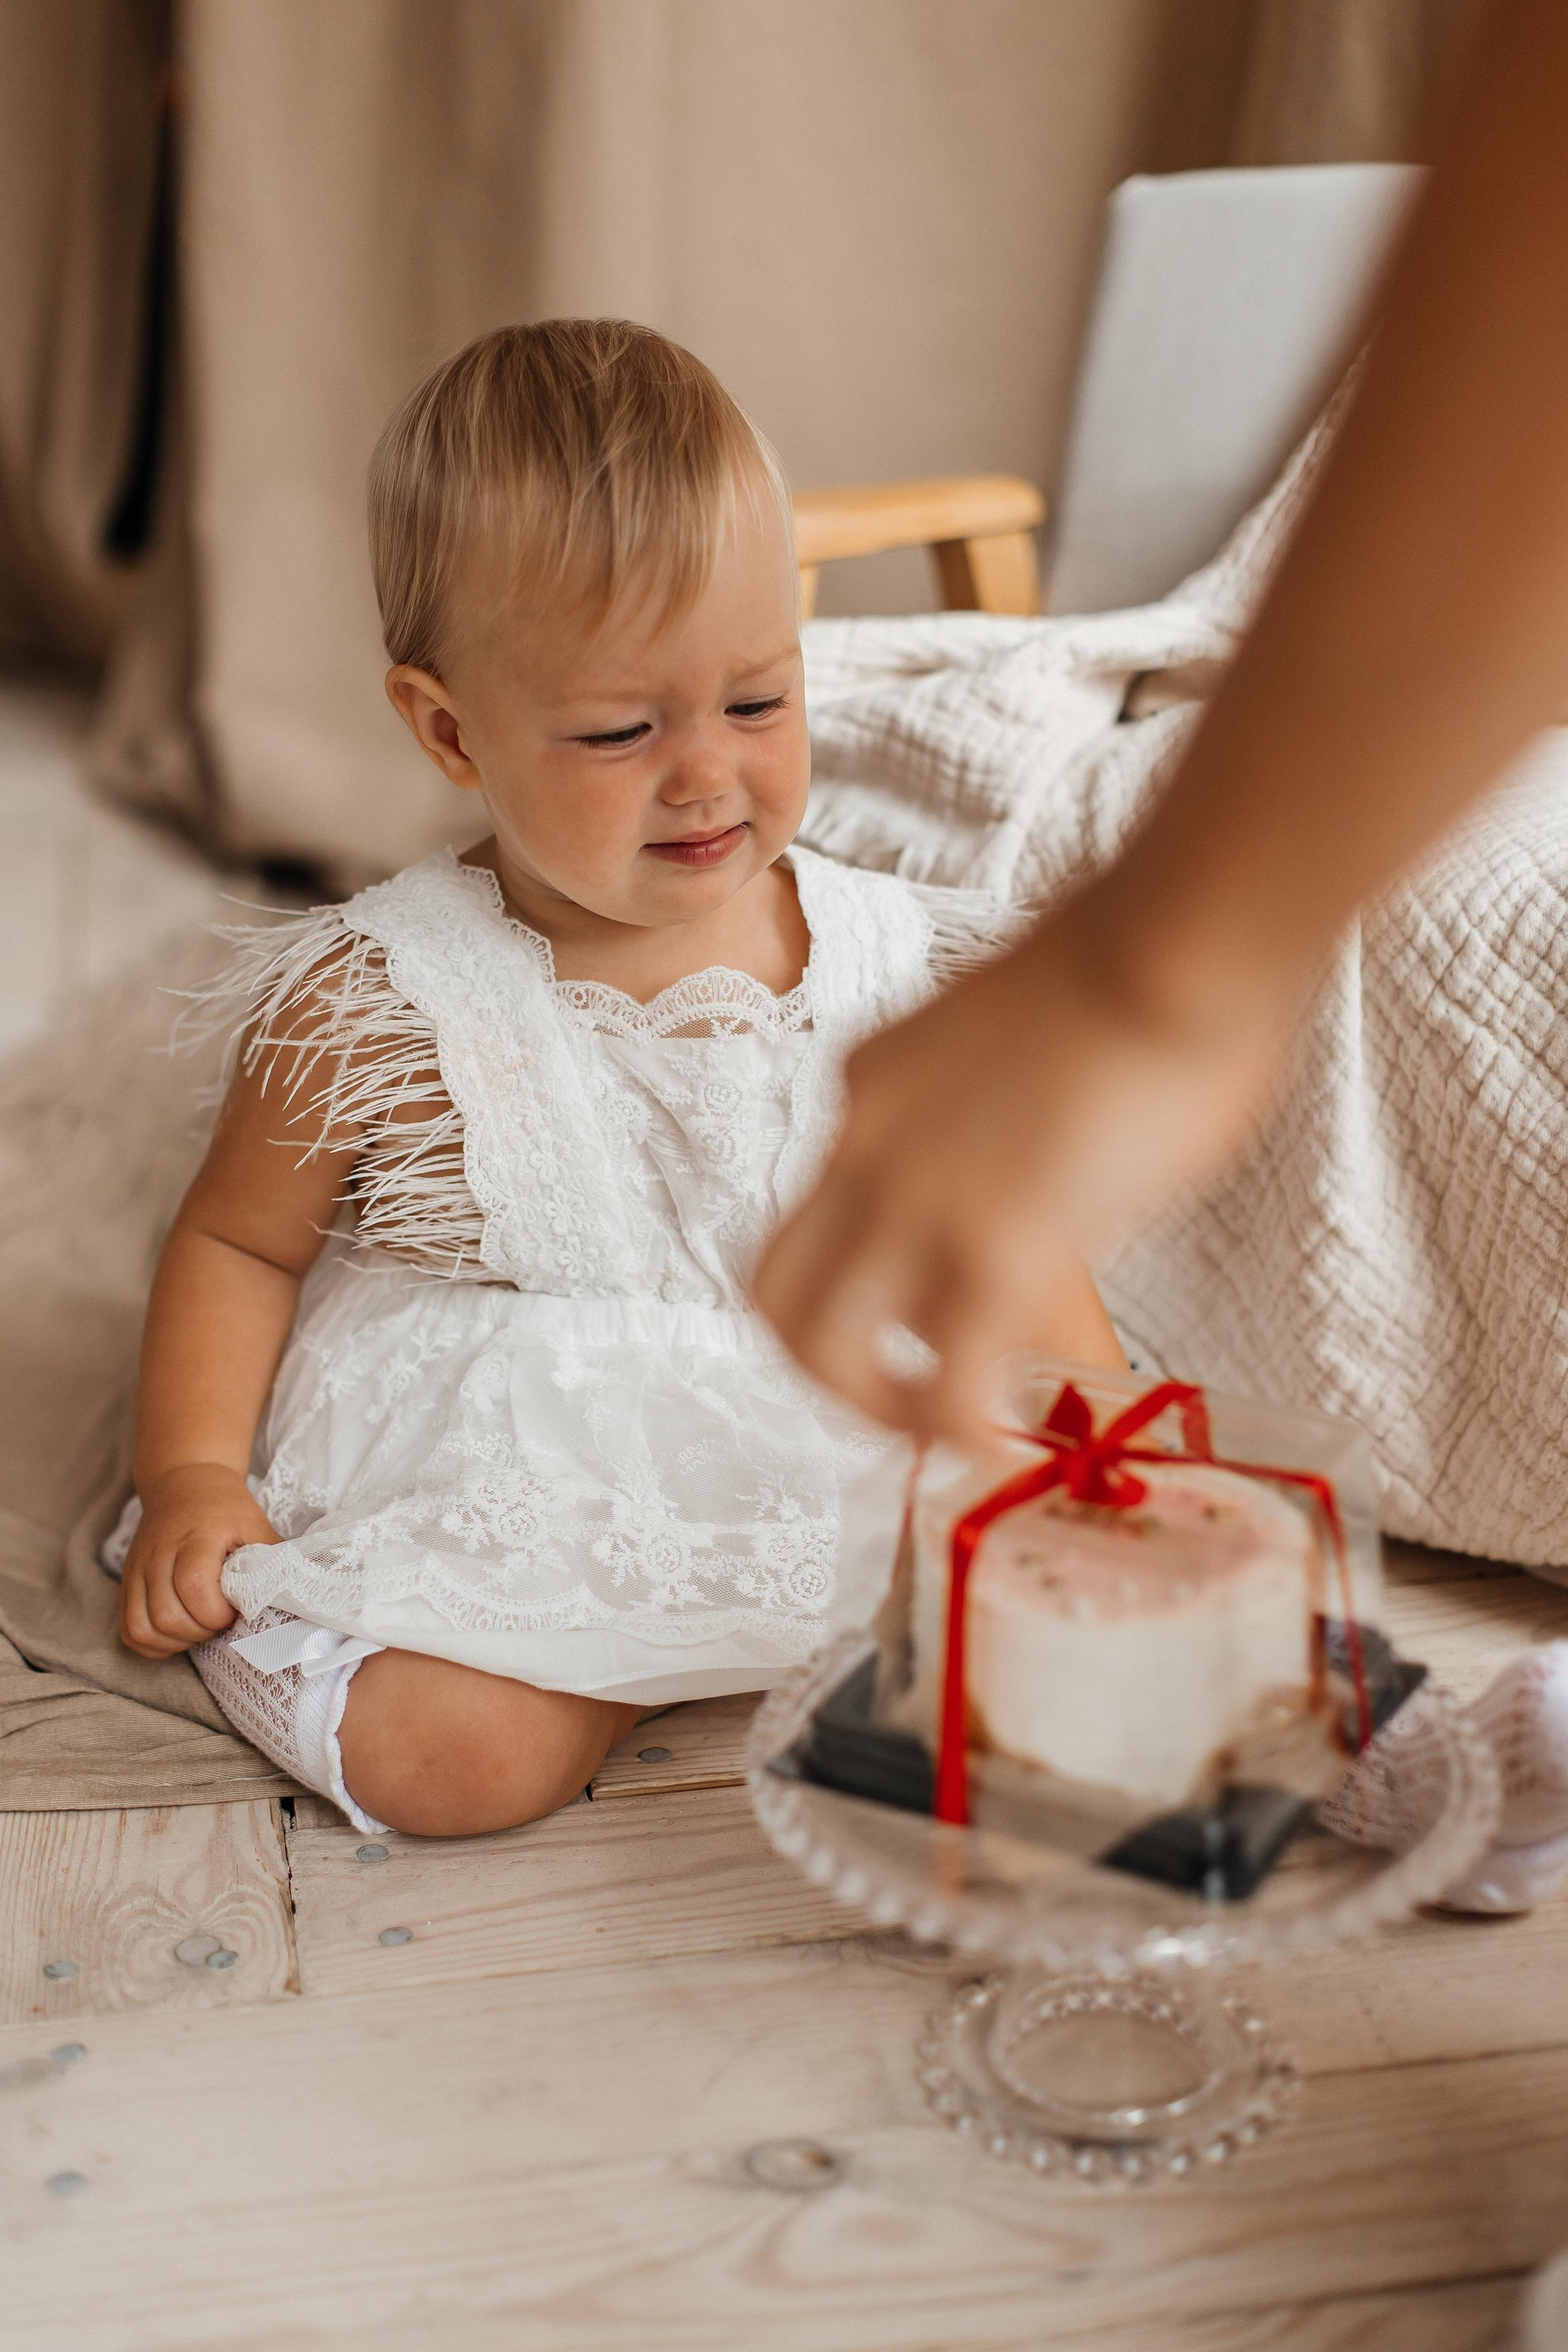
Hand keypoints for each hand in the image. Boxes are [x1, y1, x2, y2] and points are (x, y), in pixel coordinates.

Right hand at [118, 1463, 279, 1658]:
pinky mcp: (127, 1583)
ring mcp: (137, 1570)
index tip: (235, 1608)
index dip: (217, 1612)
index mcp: (195, 1536)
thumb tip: (298, 1595)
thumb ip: (272, 1560)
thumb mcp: (255, 1524)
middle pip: (166, 1615)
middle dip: (200, 1630)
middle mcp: (158, 1554)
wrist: (183, 1483)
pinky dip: (154, 1642)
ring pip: (143, 1628)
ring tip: (200, 1626)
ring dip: (176, 1640)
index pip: (194, 1586)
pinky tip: (178, 1632)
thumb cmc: (225, 1508)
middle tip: (219, 1619)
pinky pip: (129, 1630)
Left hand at [753, 889, 1284, 1448]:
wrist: (1177, 941)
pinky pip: (944, 1389)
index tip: (940, 1296)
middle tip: (900, 1400)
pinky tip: (1011, 1452)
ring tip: (952, 1439)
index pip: (830, 1191)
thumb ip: (1014, 1086)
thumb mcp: (1030, 1023)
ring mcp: (915, 1205)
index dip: (878, 1261)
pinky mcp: (990, 1257)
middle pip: (775, 1288)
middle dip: (821, 1365)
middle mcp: (864, 1144)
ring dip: (878, 1412)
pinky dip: (960, 1438)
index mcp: (874, 1077)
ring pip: (825, 1351)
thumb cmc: (1148, 955)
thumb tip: (1072, 1123)